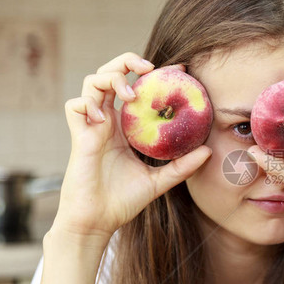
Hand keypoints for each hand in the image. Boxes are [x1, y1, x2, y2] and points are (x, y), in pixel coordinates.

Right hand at [53, 52, 211, 243]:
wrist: (98, 221)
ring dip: (111, 78)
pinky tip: (104, 117)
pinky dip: (87, 103)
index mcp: (125, 127)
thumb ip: (182, 166)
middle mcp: (108, 121)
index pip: (136, 87)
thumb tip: (209, 151)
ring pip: (91, 82)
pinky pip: (74, 106)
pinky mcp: (79, 137)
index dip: (151, 73)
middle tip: (148, 67)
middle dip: (126, 61)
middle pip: (110, 75)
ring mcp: (92, 127)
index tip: (178, 69)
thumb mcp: (159, 181)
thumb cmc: (124, 201)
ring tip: (129, 93)